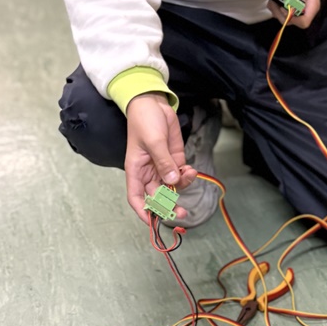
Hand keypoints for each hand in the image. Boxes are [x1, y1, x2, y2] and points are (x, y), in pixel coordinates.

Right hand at [124, 92, 196, 224]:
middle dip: (169, 205)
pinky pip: (180, 175)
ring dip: (182, 186)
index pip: (136, 198)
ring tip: (189, 174)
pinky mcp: (173, 160)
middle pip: (157, 197)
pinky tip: (190, 169)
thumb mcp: (154, 141)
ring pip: (172, 187)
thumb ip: (164, 162)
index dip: (143, 212)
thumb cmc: (144, 120)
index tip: (153, 222)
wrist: (153, 103)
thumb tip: (172, 182)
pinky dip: (187, 176)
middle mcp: (148, 173)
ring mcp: (162, 167)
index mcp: (136, 171)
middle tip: (182, 212)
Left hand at [269, 0, 320, 28]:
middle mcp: (305, 11)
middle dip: (280, 12)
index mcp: (312, 4)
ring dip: (275, 9)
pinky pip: (279, 13)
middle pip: (291, 21)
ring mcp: (296, 11)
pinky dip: (274, 7)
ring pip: (283, 18)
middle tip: (274, 1)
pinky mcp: (289, 9)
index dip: (293, 19)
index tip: (283, 9)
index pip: (304, 21)